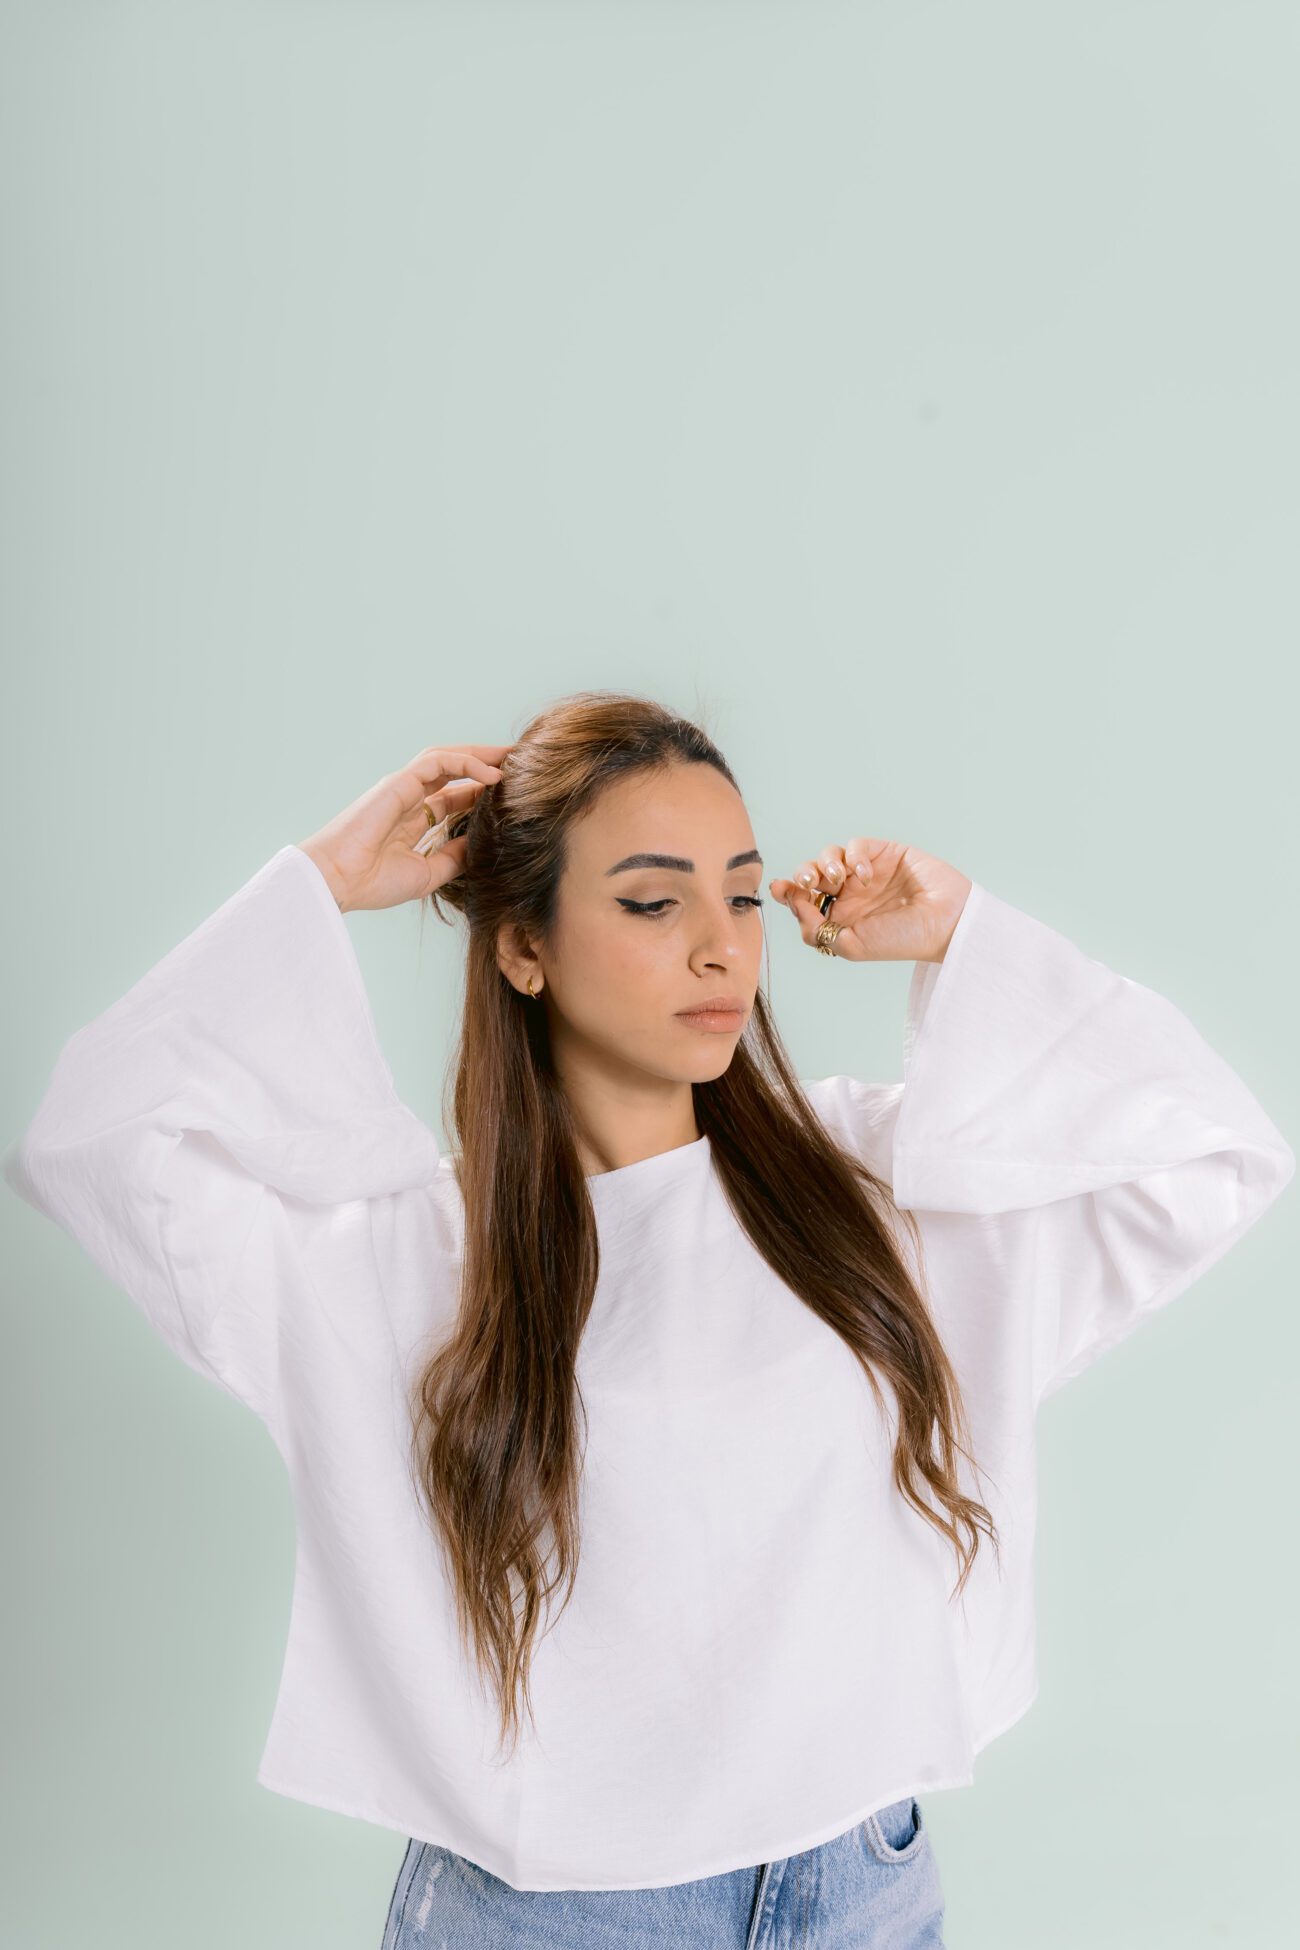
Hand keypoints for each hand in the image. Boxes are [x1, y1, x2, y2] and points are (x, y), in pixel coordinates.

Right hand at [297, 741, 512, 911]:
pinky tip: (493, 775)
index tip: (514, 794)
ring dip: (481, 755)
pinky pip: (440, 762)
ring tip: (513, 759)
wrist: (338, 882)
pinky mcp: (399, 781)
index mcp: (412, 820)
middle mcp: (408, 798)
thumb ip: (454, 856)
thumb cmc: (372, 883)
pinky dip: (468, 763)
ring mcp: (403, 787)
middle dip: (487, 765)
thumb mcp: (428, 872)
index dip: (483, 792)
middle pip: (454, 771)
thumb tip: (482, 843)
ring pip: (448, 758)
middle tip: (520, 765)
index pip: (454, 797)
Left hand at [769, 837, 971, 963]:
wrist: (945, 923)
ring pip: (829, 856)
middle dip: (802, 875)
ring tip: (837, 879)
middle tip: (807, 883)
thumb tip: (794, 906)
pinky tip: (866, 874)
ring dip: (824, 864)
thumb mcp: (851, 945)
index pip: (804, 902)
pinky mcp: (884, 853)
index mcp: (840, 919)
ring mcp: (867, 872)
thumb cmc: (902, 940)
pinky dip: (854, 856)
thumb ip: (816, 930)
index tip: (778, 890)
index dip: (788, 893)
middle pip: (811, 876)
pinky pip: (856, 846)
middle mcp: (850, 895)